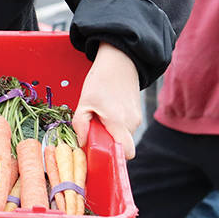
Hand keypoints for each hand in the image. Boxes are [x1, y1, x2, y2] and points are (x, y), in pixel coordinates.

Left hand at [72, 43, 141, 158]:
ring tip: (100, 115)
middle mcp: (132, 122)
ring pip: (123, 136)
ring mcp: (136, 118)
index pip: (126, 153)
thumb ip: (80, 125)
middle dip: (107, 142)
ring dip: (111, 131)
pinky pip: (126, 127)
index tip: (99, 151)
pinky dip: (116, 124)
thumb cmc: (101, 80)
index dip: (114, 156)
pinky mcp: (137, 113)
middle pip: (122, 145)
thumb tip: (81, 143)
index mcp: (119, 122)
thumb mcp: (84, 101)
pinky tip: (108, 111)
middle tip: (94, 129)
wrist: (120, 61)